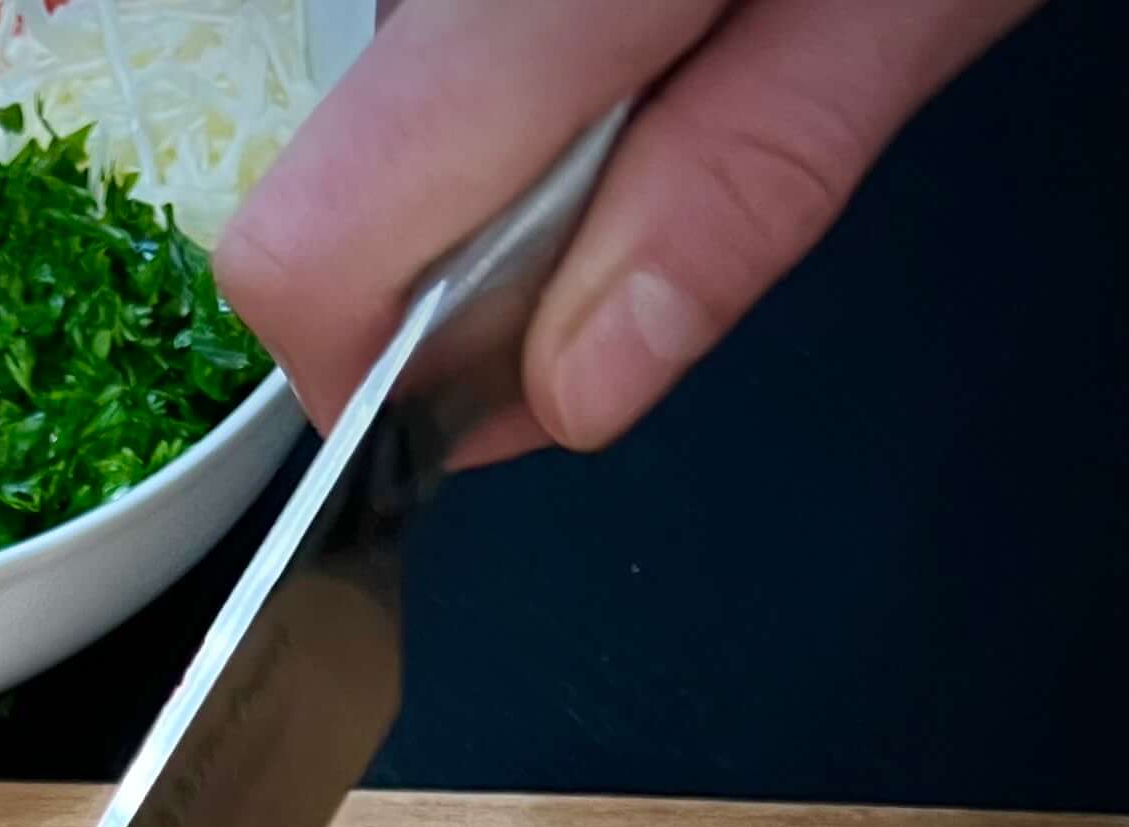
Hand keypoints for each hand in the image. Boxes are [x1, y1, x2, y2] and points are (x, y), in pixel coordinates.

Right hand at [218, 0, 1044, 460]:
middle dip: (475, 276)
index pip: (309, 252)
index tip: (507, 397)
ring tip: (693, 87)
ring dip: (520, 180)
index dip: (377, 373)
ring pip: (390, 128)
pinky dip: (531, 103)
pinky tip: (658, 45)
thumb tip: (571, 392)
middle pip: (338, 195)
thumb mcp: (908, 2)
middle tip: (669, 213)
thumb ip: (741, 188)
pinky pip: (442, 54)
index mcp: (531, 2)